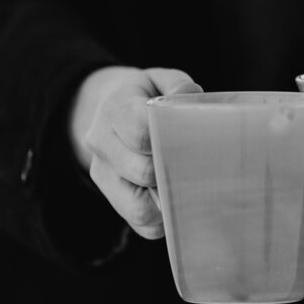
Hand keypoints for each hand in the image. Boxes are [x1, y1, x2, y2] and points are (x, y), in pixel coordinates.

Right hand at [70, 66, 202, 238]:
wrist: (109, 109)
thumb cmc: (145, 95)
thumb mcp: (160, 79)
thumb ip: (177, 86)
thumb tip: (190, 98)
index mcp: (114, 108)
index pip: (141, 133)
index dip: (170, 140)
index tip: (195, 139)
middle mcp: (101, 143)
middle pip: (142, 172)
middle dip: (175, 171)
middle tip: (202, 164)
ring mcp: (102, 173)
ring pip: (138, 207)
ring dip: (170, 201)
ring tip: (191, 185)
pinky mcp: (111, 196)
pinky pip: (140, 223)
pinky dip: (163, 219)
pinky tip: (178, 200)